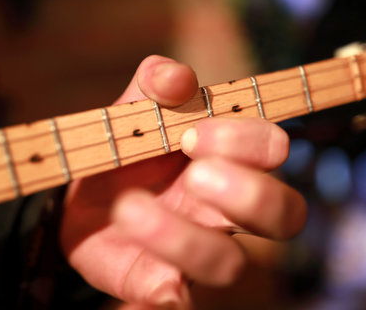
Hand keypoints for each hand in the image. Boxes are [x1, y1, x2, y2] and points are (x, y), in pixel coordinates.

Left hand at [59, 55, 306, 308]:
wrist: (80, 197)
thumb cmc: (123, 149)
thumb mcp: (132, 108)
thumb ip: (154, 83)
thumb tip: (176, 78)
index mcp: (227, 160)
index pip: (273, 151)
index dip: (247, 140)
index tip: (191, 133)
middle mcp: (225, 210)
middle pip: (285, 215)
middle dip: (248, 193)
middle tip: (194, 175)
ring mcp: (198, 251)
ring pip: (229, 263)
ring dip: (183, 238)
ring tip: (129, 208)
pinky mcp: (161, 285)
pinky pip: (176, 304)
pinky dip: (163, 296)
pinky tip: (140, 282)